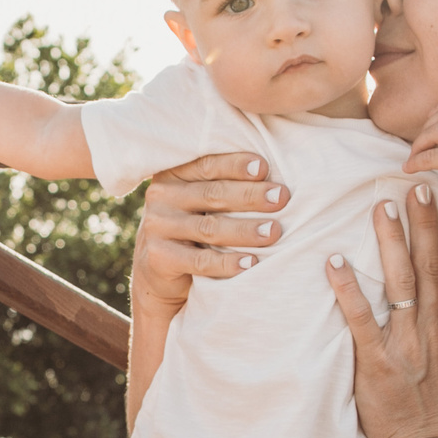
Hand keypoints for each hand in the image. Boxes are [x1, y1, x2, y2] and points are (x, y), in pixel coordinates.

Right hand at [130, 151, 291, 315]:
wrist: (160, 272)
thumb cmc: (193, 228)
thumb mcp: (199, 201)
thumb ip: (222, 184)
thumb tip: (272, 175)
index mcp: (173, 175)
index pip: (207, 165)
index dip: (235, 165)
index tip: (264, 168)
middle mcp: (160, 197)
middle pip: (211, 194)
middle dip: (250, 195)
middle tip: (281, 198)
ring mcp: (156, 228)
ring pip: (208, 228)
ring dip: (245, 230)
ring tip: (273, 231)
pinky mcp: (160, 258)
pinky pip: (200, 261)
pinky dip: (227, 263)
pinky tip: (250, 263)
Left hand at [325, 184, 437, 437]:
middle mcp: (435, 330)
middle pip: (432, 265)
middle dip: (426, 223)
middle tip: (419, 183)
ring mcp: (407, 345)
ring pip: (401, 281)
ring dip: (391, 241)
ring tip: (383, 205)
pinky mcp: (378, 363)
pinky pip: (359, 318)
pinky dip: (347, 288)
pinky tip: (333, 261)